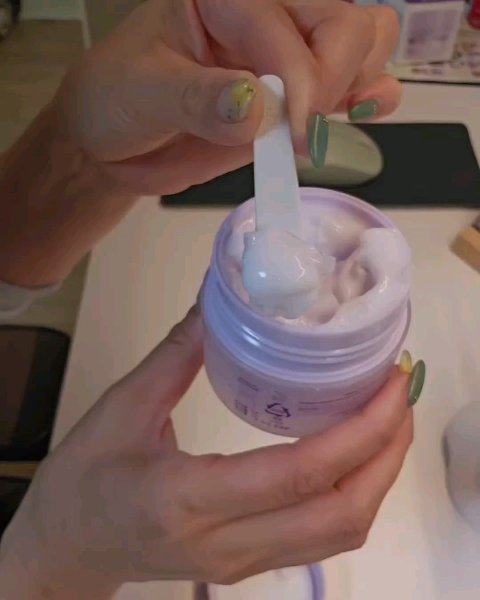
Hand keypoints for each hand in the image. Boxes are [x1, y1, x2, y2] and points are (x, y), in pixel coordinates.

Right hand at [0, 307, 412, 598]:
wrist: (63, 547)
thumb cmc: (83, 477)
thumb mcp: (124, 405)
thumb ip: (179, 352)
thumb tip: (221, 300)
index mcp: (186, 497)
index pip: (298, 474)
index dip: (360, 430)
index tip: (391, 383)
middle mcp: (224, 542)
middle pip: (339, 513)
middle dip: (388, 452)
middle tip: (401, 393)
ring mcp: (240, 562)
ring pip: (340, 534)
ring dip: (379, 476)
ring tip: (389, 417)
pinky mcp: (247, 564)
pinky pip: (321, 538)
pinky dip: (354, 493)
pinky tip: (355, 450)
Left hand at [55, 0, 400, 194]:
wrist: (115, 139)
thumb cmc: (117, 100)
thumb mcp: (144, 93)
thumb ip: (198, 100)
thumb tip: (257, 109)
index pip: (289, 26)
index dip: (301, 82)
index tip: (292, 135)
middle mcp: (264, 12)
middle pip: (344, 23)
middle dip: (332, 82)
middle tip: (297, 133)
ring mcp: (285, 53)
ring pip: (363, 42)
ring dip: (356, 85)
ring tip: (314, 126)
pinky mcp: (295, 93)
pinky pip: (356, 80)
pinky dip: (369, 97)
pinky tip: (355, 115)